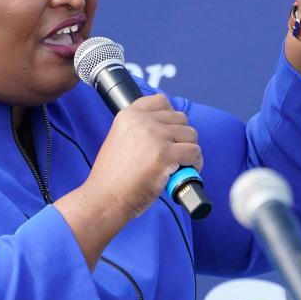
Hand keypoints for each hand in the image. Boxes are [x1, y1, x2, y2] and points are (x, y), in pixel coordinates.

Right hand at [85, 94, 201, 217]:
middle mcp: (142, 121)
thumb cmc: (112, 177)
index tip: (169, 132)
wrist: (105, 198)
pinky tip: (186, 171)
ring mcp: (155, 136)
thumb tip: (165, 131)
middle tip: (175, 153)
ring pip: (190, 134)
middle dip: (181, 136)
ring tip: (181, 164)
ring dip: (190, 149)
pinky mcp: (166, 154)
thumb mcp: (118, 140)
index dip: (170, 116)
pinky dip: (195, 163)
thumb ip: (138, 130)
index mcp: (128, 115)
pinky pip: (194, 152)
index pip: (161, 101)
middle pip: (180, 118)